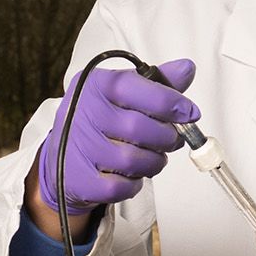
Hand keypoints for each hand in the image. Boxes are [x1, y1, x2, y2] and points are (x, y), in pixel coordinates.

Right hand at [34, 59, 198, 217]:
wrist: (65, 156)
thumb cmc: (103, 120)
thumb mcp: (126, 94)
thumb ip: (158, 83)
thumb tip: (187, 68)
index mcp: (96, 85)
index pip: (138, 88)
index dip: (172, 102)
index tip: (190, 113)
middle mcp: (83, 112)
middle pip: (139, 128)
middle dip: (166, 137)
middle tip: (171, 139)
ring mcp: (78, 146)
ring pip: (132, 161)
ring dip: (153, 162)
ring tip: (152, 157)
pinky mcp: (79, 179)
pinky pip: (120, 187)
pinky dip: (134, 184)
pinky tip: (131, 174)